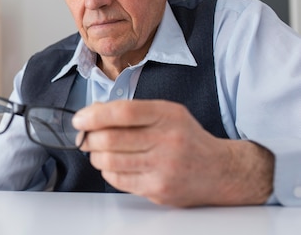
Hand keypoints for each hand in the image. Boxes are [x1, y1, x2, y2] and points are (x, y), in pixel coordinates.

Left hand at [73, 99, 273, 206]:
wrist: (221, 171)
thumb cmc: (186, 139)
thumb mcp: (166, 114)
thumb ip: (131, 111)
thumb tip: (91, 113)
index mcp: (168, 116)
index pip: (123, 113)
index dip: (94, 115)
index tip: (80, 119)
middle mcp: (167, 141)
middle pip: (111, 139)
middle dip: (90, 138)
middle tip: (86, 137)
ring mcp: (163, 168)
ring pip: (109, 161)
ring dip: (96, 156)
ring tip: (101, 151)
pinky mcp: (158, 189)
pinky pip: (117, 180)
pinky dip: (108, 171)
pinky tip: (115, 165)